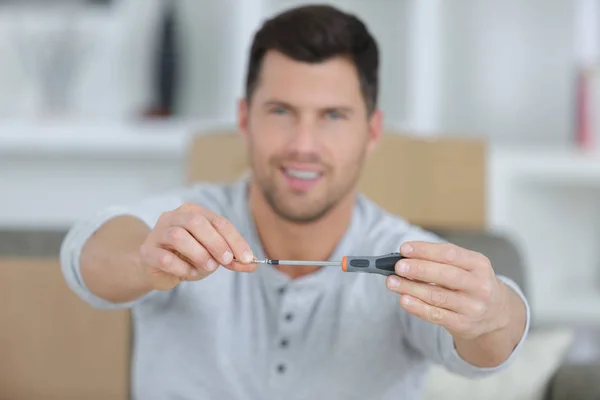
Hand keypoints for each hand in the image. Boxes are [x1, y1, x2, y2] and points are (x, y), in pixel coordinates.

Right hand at [138, 202, 255, 290]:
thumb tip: (253, 264)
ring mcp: (157, 233)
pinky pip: (165, 258)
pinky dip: (181, 268)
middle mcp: (173, 217)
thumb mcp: (212, 255)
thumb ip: (231, 259)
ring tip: (207, 268)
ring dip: (198, 254)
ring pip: (178, 236)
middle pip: (197, 222)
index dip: (234, 239)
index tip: (246, 257)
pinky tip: (188, 273)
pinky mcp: (148, 252)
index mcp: (192, 212)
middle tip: (225, 260)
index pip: (218, 221)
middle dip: (216, 242)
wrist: (155, 267)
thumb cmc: (187, 257)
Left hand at [386, 241, 509, 340]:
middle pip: (445, 275)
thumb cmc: (471, 283)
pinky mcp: (464, 324)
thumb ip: (440, 260)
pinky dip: (417, 307)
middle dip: (418, 269)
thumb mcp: (466, 266)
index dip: (425, 250)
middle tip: (398, 266)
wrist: (496, 313)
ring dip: (411, 288)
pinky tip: (403, 300)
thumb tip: (406, 258)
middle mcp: (480, 285)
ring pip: (437, 296)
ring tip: (392, 282)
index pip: (450, 254)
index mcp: (479, 264)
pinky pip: (436, 315)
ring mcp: (473, 307)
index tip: (404, 249)